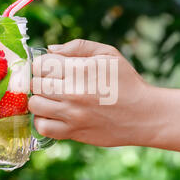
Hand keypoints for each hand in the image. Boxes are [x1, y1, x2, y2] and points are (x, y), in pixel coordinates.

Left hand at [29, 39, 157, 146]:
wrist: (144, 115)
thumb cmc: (126, 82)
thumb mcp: (109, 54)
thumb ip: (78, 47)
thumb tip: (50, 49)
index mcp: (80, 70)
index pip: (41, 65)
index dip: (42, 65)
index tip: (49, 68)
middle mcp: (72, 92)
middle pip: (35, 84)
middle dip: (40, 81)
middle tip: (52, 83)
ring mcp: (71, 114)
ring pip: (35, 105)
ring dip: (40, 99)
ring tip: (51, 98)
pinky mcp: (73, 132)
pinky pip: (42, 127)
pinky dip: (42, 120)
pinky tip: (53, 114)